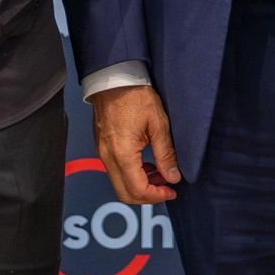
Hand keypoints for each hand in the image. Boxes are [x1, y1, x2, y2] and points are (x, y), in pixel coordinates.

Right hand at [90, 84, 181, 203]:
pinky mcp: (101, 147)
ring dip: (139, 186)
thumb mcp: (158, 124)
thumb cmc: (135, 95)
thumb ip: (166, 154)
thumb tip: (172, 177)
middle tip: (166, 187)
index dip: (157, 196)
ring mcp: (102, 152)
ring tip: (159, 174)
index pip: (138, 190)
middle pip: (124, 194)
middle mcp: (108, 157)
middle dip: (147, 196)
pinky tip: (145, 164)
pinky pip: (114, 171)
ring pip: (118, 184)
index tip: (171, 191)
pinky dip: (130, 175)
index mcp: (123, 153)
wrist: (114, 78)